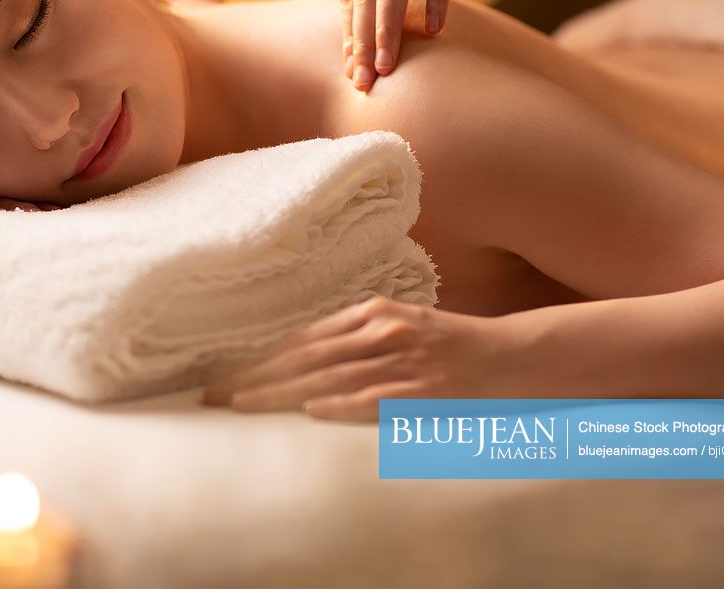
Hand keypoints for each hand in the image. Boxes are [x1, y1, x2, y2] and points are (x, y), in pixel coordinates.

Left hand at [201, 296, 524, 422]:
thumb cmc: (447, 346)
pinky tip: (311, 409)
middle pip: (304, 355)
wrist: (510, 356)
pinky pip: (374, 398)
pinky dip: (342, 403)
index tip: (222, 376)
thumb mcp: (397, 328)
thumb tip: (299, 361)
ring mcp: (400, 359)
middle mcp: (379, 330)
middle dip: (254, 376)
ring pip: (328, 376)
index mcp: (370, 312)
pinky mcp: (421, 389)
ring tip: (241, 405)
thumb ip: (352, 340)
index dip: (258, 358)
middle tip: (212, 394)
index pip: (300, 338)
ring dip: (281, 392)